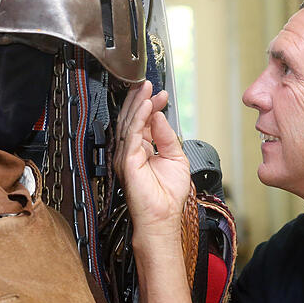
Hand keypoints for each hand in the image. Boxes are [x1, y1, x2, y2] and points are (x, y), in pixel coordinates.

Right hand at [113, 81, 189, 243]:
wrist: (163, 217)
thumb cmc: (167, 196)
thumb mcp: (176, 158)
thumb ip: (168, 137)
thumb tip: (160, 117)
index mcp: (143, 150)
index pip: (143, 123)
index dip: (152, 107)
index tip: (162, 95)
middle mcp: (132, 152)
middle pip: (134, 119)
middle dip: (142, 100)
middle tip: (150, 85)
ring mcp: (128, 156)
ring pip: (130, 123)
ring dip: (139, 104)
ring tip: (147, 89)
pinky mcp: (128, 160)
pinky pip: (132, 134)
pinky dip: (138, 118)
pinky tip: (146, 106)